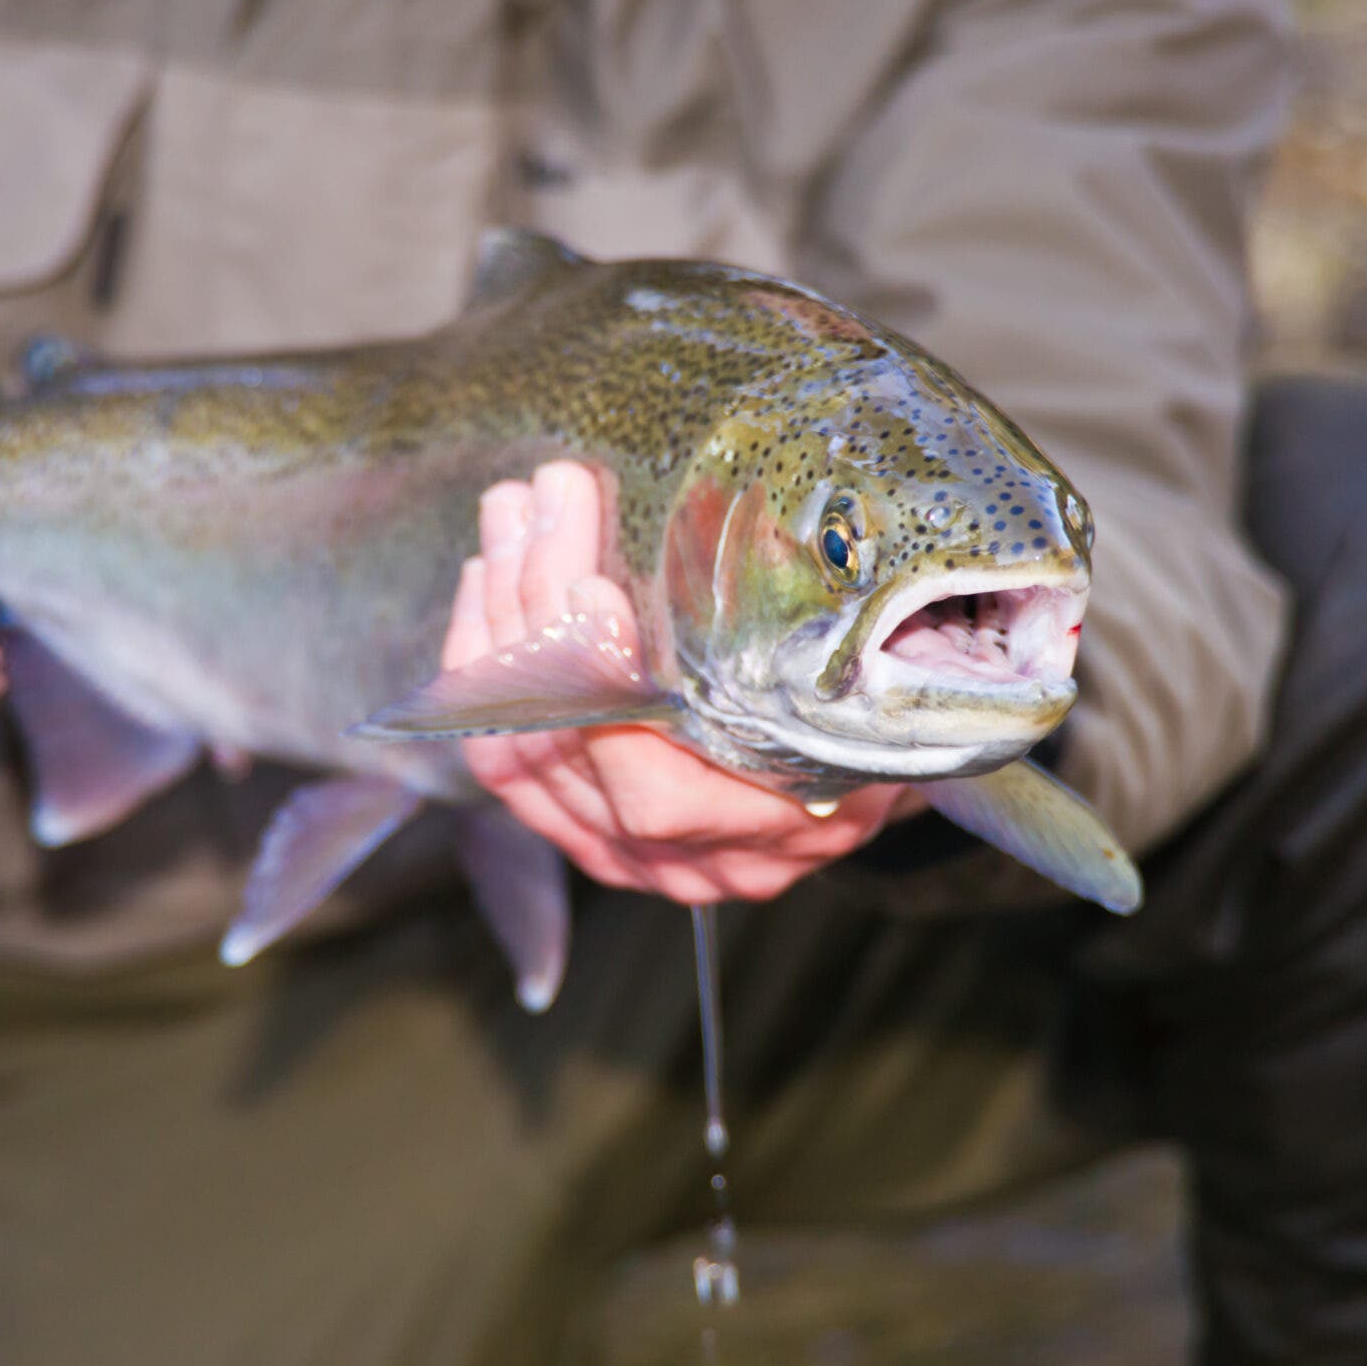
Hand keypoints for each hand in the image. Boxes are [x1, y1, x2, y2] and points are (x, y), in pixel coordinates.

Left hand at [448, 461, 904, 903]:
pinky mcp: (580, 829)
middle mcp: (693, 864)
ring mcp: (627, 856)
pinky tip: (489, 577)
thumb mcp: (879, 671)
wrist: (874, 756)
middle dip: (539, 614)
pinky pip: (504, 758)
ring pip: (520, 752)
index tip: (588, 581)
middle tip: (541, 500)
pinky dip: (485, 665)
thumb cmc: (882, 699)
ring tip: (510, 514)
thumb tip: (784, 534)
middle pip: (570, 757)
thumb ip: (823, 641)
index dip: (605, 693)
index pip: (654, 794)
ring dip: (500, 622)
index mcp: (780, 832)